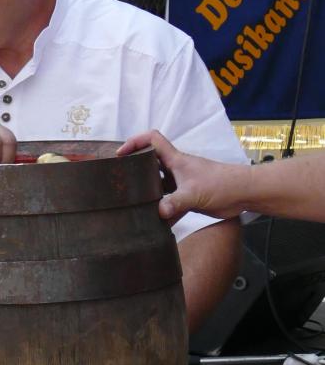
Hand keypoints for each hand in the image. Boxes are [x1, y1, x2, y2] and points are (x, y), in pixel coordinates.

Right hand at [117, 130, 247, 224]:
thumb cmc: (222, 184)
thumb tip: (158, 213)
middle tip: (120, 181)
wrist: (245, 194)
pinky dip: (161, 212)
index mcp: (176, 161)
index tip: (120, 155)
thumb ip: (175, 202)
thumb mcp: (195, 193)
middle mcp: (176, 170)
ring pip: (157, 185)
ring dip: (146, 193)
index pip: (152, 140)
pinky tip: (153, 223)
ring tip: (130, 204)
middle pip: (150, 163)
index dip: (135, 142)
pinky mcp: (187, 198)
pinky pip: (168, 204)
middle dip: (135, 170)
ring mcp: (181, 184)